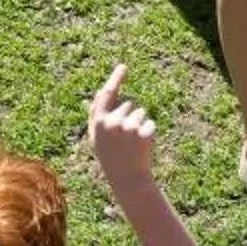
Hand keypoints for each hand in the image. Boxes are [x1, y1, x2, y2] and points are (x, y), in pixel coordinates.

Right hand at [85, 64, 155, 187]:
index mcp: (99, 122)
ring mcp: (129, 127)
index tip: (123, 66)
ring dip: (140, 124)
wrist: (127, 178)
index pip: (108, 94)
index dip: (115, 79)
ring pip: (141, 112)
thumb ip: (96, 113)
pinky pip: (150, 123)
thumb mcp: (97, 136)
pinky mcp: (145, 132)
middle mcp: (113, 122)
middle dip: (129, 115)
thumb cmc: (110, 156)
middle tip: (125, 139)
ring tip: (133, 143)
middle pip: (128, 104)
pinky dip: (149, 132)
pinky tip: (143, 146)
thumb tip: (100, 90)